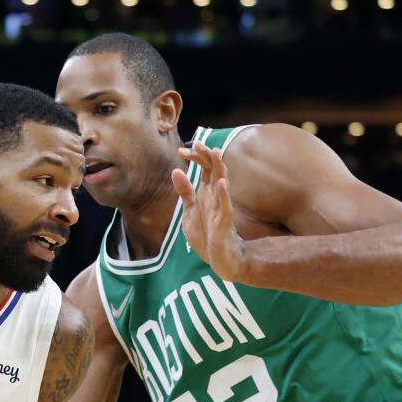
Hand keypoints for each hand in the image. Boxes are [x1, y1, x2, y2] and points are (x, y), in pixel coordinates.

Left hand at [172, 142, 247, 281]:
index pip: (204, 169)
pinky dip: (223, 194)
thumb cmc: (207, 235)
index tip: (182, 150)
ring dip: (219, 168)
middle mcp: (216, 197)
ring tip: (216, 152)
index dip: (195, 158)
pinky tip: (220, 182)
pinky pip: (225, 206)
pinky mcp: (224, 222)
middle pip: (213, 171)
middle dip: (206, 157)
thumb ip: (185, 192)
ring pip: (222, 184)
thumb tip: (176, 170)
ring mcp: (221, 208)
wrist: (219, 259)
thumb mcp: (189, 212)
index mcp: (207, 193)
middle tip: (198, 142)